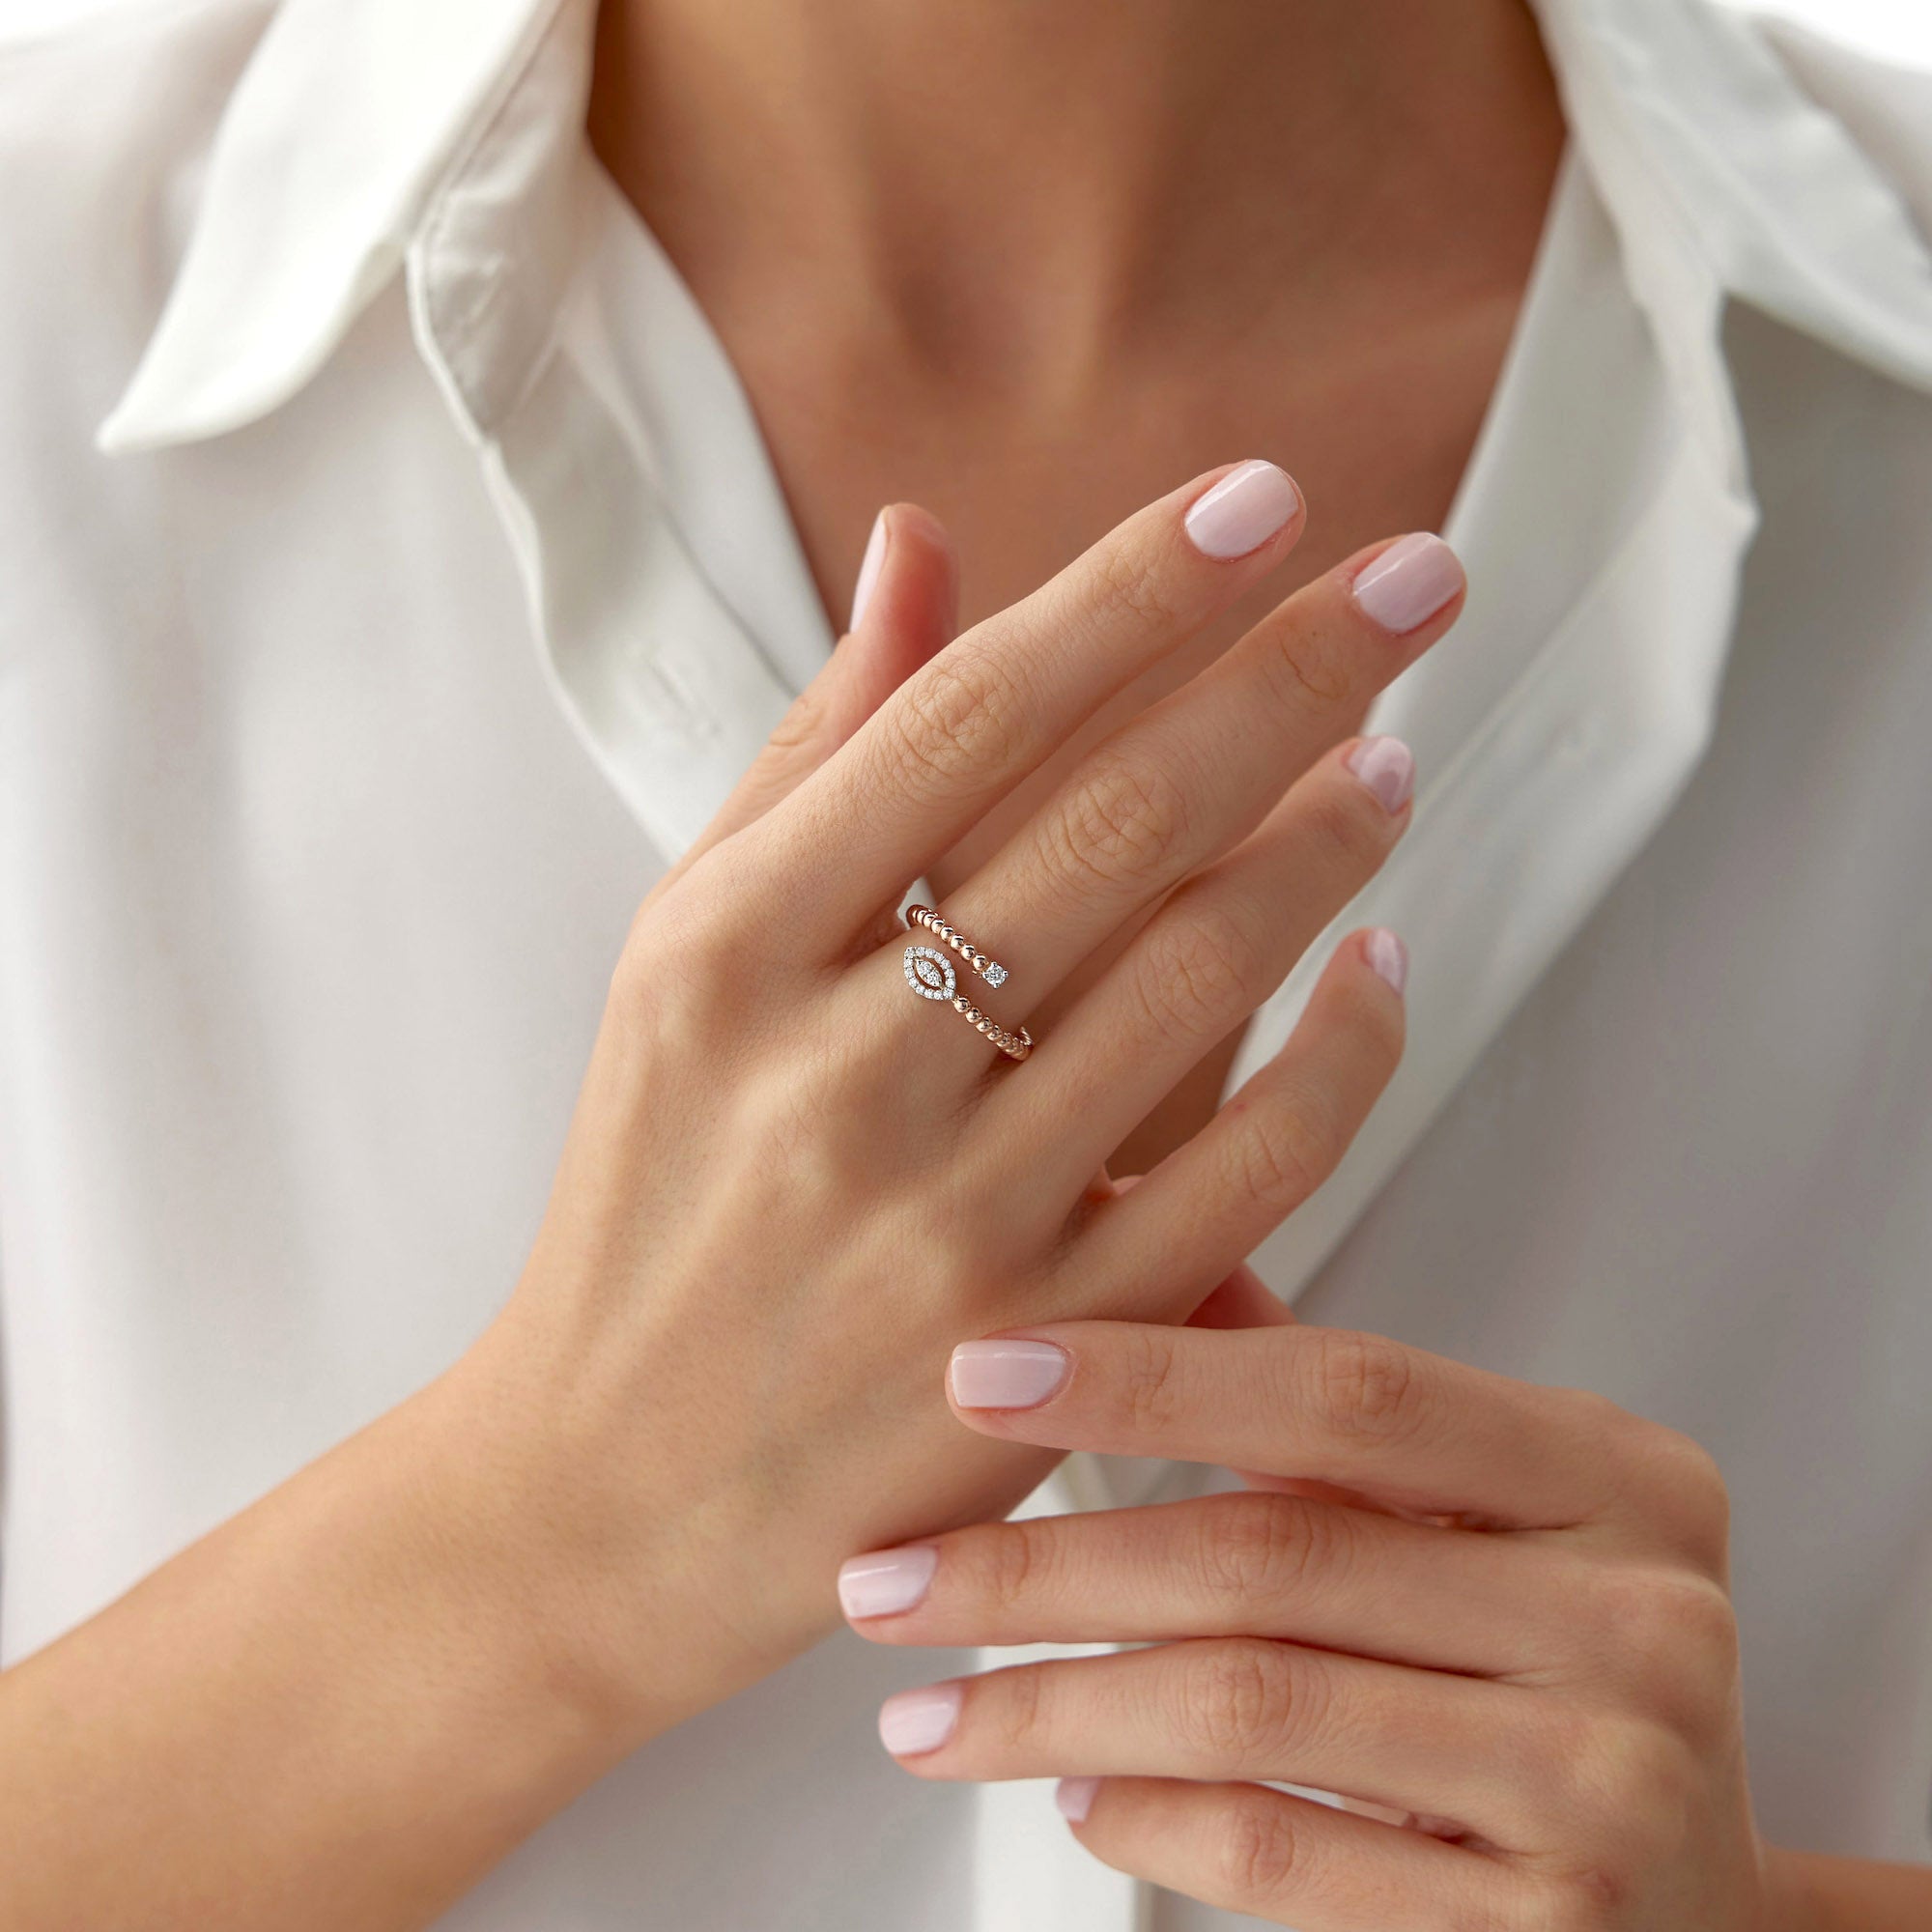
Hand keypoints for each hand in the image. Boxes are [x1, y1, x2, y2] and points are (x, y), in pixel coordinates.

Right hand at [445, 461, 1465, 1742]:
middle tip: (1420, 574)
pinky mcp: (1049, 1345)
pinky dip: (1342, 1048)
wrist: (600, 1492)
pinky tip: (1380, 960)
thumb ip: (814, 750)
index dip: (1136, 590)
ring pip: (1202, 977)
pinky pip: (1249, 1167)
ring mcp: (949, 1221)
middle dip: (1295, 670)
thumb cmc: (651, 1190)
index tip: (1268, 495)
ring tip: (1394, 753)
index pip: (970, 716)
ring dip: (1332, 839)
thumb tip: (927, 545)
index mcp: (726, 947)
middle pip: (1117, 820)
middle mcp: (834, 1072)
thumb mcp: (679, 957)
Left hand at [842, 1314, 1780, 1931]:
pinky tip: (1067, 1787)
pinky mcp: (1552, 1931)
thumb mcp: (1503, 1509)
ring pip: (1254, 1709)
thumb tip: (1169, 1260)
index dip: (1150, 1374)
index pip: (1348, 1392)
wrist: (1708, 1915)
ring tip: (930, 1708)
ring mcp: (1609, 1783)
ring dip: (1052, 1706)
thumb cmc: (1571, 1673)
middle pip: (1272, 1556)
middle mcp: (1637, 1618)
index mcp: (1618, 1477)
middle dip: (1042, 1567)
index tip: (983, 1373)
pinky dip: (1148, 1818)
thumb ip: (1341, 1401)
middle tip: (893, 1574)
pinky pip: (1288, 1858)